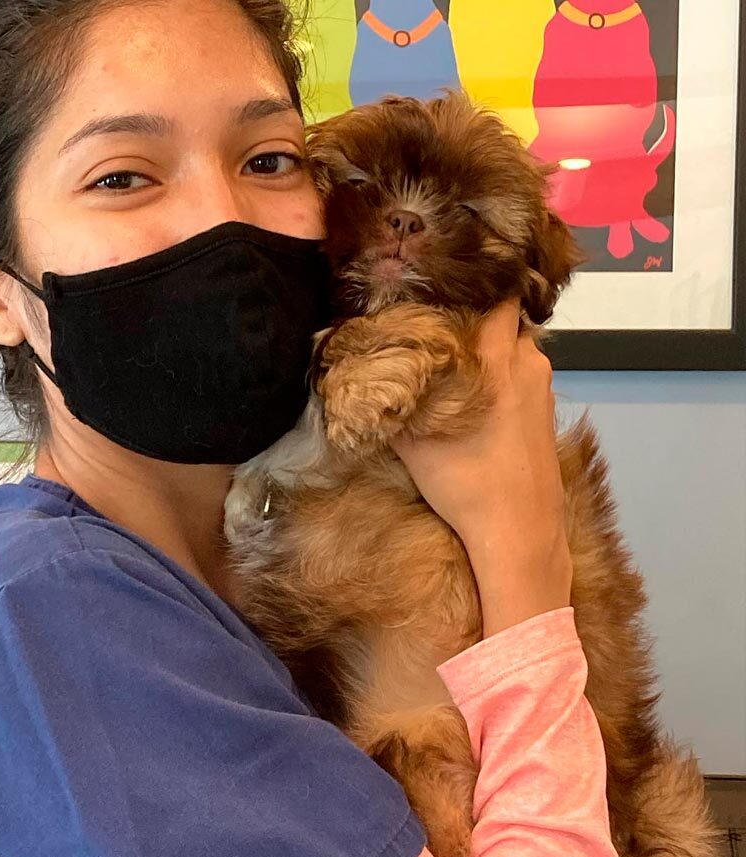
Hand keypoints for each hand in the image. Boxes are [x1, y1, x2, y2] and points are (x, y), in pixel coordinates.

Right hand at [390, 300, 571, 635]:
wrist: (519, 530)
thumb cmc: (464, 482)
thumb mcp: (412, 439)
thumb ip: (395, 394)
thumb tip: (364, 363)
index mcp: (496, 356)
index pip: (497, 288)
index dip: (473, 274)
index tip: (444, 272)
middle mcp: (526, 360)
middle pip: (503, 313)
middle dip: (473, 312)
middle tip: (438, 316)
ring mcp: (542, 384)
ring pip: (513, 344)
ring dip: (486, 345)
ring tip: (453, 358)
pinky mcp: (547, 407)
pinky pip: (521, 370)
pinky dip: (500, 370)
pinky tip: (474, 393)